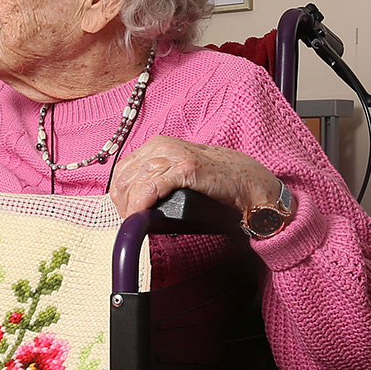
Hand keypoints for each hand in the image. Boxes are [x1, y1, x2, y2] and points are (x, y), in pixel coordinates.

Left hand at [109, 136, 281, 219]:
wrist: (250, 182)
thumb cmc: (217, 182)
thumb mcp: (179, 175)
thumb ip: (158, 181)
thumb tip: (134, 204)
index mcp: (158, 146)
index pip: (122, 171)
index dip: (120, 195)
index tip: (127, 213)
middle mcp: (162, 146)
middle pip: (124, 177)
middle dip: (123, 204)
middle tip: (133, 222)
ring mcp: (173, 155)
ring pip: (134, 183)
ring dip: (130, 207)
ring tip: (138, 223)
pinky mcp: (185, 168)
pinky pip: (151, 187)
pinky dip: (141, 204)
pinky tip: (141, 216)